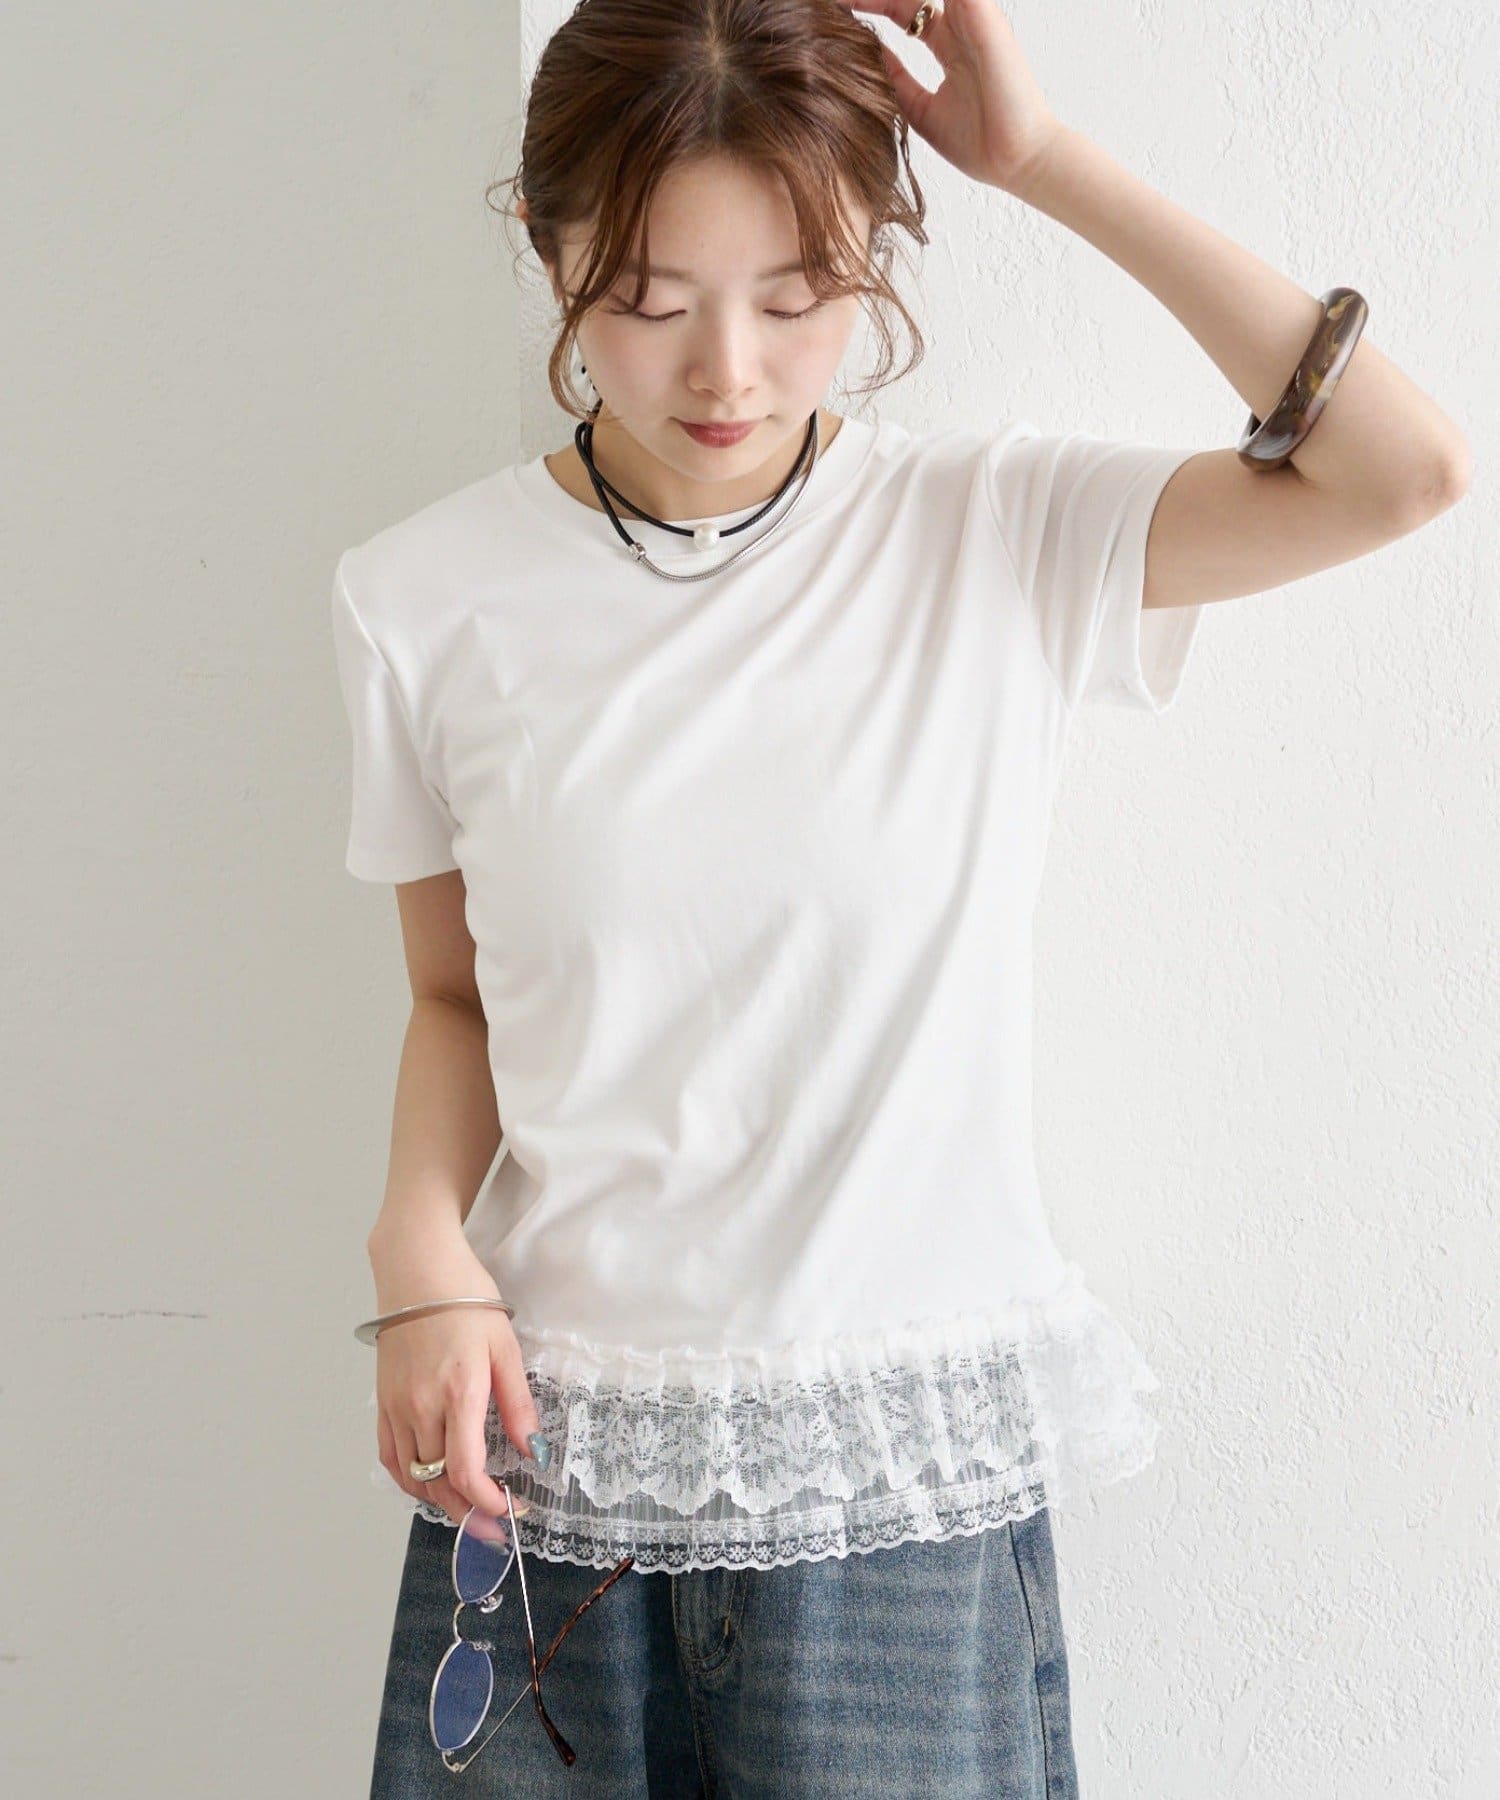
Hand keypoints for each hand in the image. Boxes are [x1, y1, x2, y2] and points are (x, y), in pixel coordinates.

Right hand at [368, 1230, 544, 1527]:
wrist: (416, 1268)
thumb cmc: (464, 1299)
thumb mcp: (505, 1347)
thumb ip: (517, 1404)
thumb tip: (534, 1451)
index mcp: (457, 1393)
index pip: (465, 1471)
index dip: (487, 1503)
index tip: (511, 1511)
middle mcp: (420, 1407)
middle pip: (437, 1484)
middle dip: (469, 1514)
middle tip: (496, 1530)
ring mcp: (396, 1407)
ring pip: (412, 1478)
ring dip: (440, 1503)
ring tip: (468, 1512)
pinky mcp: (383, 1402)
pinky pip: (390, 1457)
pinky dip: (409, 1482)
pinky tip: (429, 1486)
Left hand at [830, 0, 1063, 197]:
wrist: (1015, 158)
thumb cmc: (979, 144)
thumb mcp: (922, 112)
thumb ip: (898, 83)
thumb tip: (870, 61)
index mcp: (951, 44)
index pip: (906, 10)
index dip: (873, 4)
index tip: (839, 8)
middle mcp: (962, 23)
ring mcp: (973, 14)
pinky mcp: (982, 12)